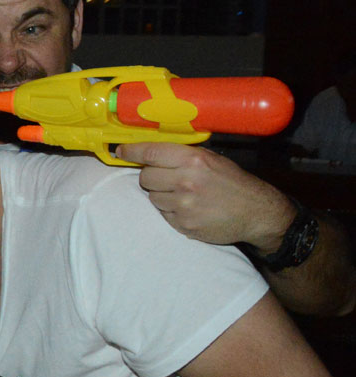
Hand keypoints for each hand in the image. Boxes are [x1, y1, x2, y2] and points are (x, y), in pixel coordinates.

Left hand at [115, 142, 294, 251]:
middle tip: (168, 178)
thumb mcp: (211, 159)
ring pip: (152, 197)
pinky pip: (163, 214)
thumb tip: (150, 152)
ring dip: (162, 195)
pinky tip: (189, 208)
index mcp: (193, 160)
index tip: (120, 151)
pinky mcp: (183, 225)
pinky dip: (170, 211)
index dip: (131, 151)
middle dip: (152, 177)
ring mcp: (183, 205)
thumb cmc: (233, 183)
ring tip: (184, 194)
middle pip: (145, 177)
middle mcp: (185, 181)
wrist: (256, 213)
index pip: (150, 152)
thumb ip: (182, 155)